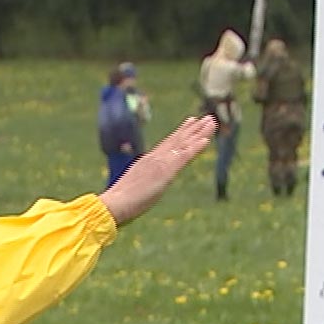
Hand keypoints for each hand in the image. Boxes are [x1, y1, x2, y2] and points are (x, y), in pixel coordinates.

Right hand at [98, 115, 216, 225]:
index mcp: (145, 164)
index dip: (179, 134)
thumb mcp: (129, 193)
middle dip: (192, 129)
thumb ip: (135, 189)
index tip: (190, 123)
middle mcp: (154, 159)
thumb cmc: (117, 205)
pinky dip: (195, 147)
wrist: (113, 205)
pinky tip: (206, 139)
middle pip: (177, 141)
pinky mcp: (166, 172)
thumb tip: (132, 196)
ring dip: (199, 132)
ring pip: (183, 144)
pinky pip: (184, 156)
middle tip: (206, 118)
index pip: (166, 145)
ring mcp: (160, 164)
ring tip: (211, 121)